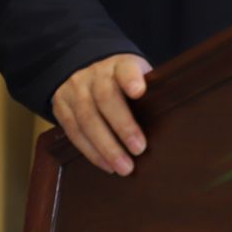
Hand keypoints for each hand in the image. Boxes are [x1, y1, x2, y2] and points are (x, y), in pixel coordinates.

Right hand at [51, 53, 150, 174]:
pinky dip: (91, 152)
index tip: (139, 91)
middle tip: (139, 149)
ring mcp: (75, 90)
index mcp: (119, 64)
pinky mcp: (61, 107)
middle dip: (123, 126)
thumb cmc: (122, 81)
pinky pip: (74, 132)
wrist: (85, 71)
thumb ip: (148, 91)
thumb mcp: (136, 76)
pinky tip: (106, 165)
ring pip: (87, 119)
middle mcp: (94, 75)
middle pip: (105, 98)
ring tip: (123, 167)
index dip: (131, 79)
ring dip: (106, 147)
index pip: (125, 68)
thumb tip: (170, 122)